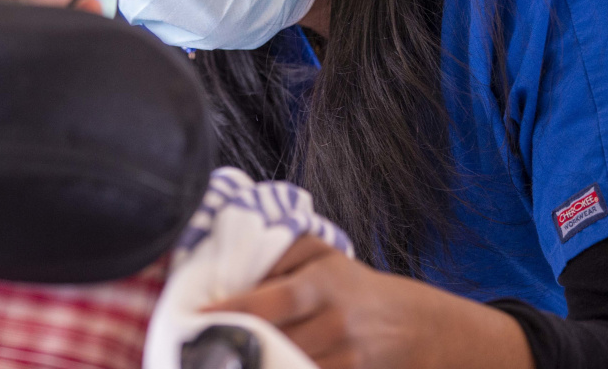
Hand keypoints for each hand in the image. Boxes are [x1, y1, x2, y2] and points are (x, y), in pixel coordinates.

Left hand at [207, 235, 532, 368]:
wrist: (412, 326)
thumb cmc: (352, 285)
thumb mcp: (324, 255)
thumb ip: (283, 249)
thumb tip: (236, 261)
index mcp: (323, 283)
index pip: (275, 298)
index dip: (236, 308)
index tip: (199, 315)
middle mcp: (335, 321)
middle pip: (277, 339)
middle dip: (236, 344)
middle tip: (195, 345)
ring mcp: (344, 356)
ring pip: (288, 365)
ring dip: (252, 364)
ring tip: (213, 359)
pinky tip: (253, 365)